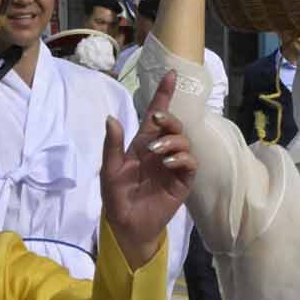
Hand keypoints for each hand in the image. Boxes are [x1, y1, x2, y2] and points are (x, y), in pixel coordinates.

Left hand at [101, 74, 195, 267]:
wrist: (126, 224)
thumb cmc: (117, 197)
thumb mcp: (110, 169)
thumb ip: (112, 144)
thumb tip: (112, 118)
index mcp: (143, 144)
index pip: (156, 115)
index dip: (164, 95)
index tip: (170, 74)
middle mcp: (161, 151)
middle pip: (174, 125)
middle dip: (169, 118)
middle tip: (157, 120)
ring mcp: (173, 166)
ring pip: (184, 141)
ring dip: (172, 140)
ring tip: (156, 152)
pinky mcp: (182, 181)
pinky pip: (189, 163)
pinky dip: (181, 158)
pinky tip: (168, 162)